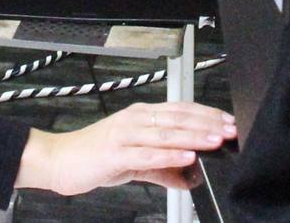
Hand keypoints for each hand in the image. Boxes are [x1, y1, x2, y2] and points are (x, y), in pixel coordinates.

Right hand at [14, 102, 235, 195]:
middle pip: (178, 118)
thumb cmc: (94, 156)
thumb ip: (163, 169)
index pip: (180, 110)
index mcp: (140, 116)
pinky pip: (148, 153)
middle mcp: (134, 119)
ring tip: (216, 140)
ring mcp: (124, 134)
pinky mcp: (116, 152)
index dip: (206, 115)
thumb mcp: (135, 162)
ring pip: (166, 133)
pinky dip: (170, 153)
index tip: (229, 122)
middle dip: (207, 124)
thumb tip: (189, 178)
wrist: (59, 160)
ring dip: (194, 136)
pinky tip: (188, 155)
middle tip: (231, 130)